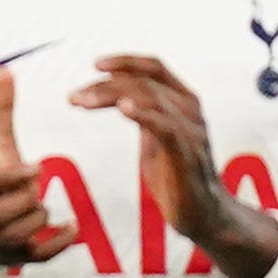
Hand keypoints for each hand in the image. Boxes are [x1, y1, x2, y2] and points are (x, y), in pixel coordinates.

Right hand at [0, 71, 75, 266]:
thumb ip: (0, 110)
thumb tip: (5, 70)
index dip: (11, 177)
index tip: (37, 167)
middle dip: (24, 200)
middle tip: (38, 187)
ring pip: (17, 235)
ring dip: (37, 219)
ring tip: (44, 206)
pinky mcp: (16, 256)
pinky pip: (36, 256)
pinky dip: (56, 244)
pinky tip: (73, 228)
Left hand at [71, 54, 277, 277]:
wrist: (204, 215)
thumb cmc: (178, 177)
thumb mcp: (155, 139)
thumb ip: (142, 115)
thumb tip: (115, 97)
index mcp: (183, 101)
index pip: (154, 68)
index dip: (125, 61)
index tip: (95, 64)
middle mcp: (190, 108)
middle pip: (144, 81)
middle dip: (104, 85)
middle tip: (74, 98)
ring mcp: (190, 129)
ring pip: (148, 97)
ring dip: (111, 96)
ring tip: (83, 103)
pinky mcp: (186, 152)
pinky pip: (164, 125)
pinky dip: (142, 112)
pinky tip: (123, 108)